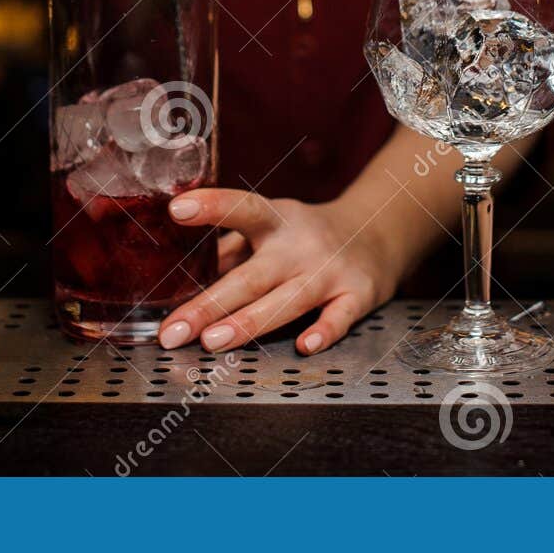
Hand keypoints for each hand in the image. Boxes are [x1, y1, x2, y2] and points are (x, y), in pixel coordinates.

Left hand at [156, 189, 400, 354]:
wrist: (379, 233)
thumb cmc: (308, 236)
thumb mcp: (271, 227)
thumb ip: (230, 250)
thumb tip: (178, 278)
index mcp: (276, 220)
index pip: (242, 209)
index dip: (211, 206)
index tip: (176, 210)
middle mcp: (301, 244)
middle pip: (252, 275)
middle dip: (210, 304)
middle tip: (174, 329)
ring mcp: (330, 271)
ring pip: (288, 300)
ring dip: (249, 322)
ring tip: (212, 341)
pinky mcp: (359, 294)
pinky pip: (340, 317)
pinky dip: (325, 332)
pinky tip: (305, 346)